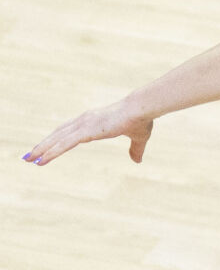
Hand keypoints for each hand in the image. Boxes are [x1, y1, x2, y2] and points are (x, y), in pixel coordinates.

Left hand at [24, 102, 153, 165]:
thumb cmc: (141, 119)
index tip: (46, 146)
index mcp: (93, 120)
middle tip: (29, 155)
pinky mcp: (85, 131)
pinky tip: (41, 160)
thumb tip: (137, 161)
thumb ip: (135, 148)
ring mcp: (83, 125)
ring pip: (56, 140)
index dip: (56, 139)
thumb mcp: (138, 137)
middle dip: (43, 144)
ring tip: (28, 159)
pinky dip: (51, 153)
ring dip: (41, 149)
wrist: (142, 108)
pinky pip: (63, 144)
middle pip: (57, 134)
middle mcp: (84, 120)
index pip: (69, 130)